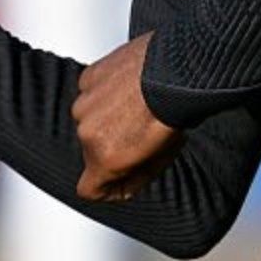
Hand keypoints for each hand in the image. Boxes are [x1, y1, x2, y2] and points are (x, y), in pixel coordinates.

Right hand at [73, 34, 178, 199]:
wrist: (175, 70)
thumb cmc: (173, 110)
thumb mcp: (161, 157)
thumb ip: (136, 177)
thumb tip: (124, 186)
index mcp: (105, 158)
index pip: (88, 189)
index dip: (107, 189)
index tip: (120, 180)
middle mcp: (88, 133)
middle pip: (93, 152)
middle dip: (114, 147)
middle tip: (140, 134)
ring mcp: (85, 103)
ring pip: (91, 120)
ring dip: (109, 118)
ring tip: (137, 107)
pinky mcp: (88, 79)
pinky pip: (92, 94)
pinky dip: (106, 93)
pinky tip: (129, 88)